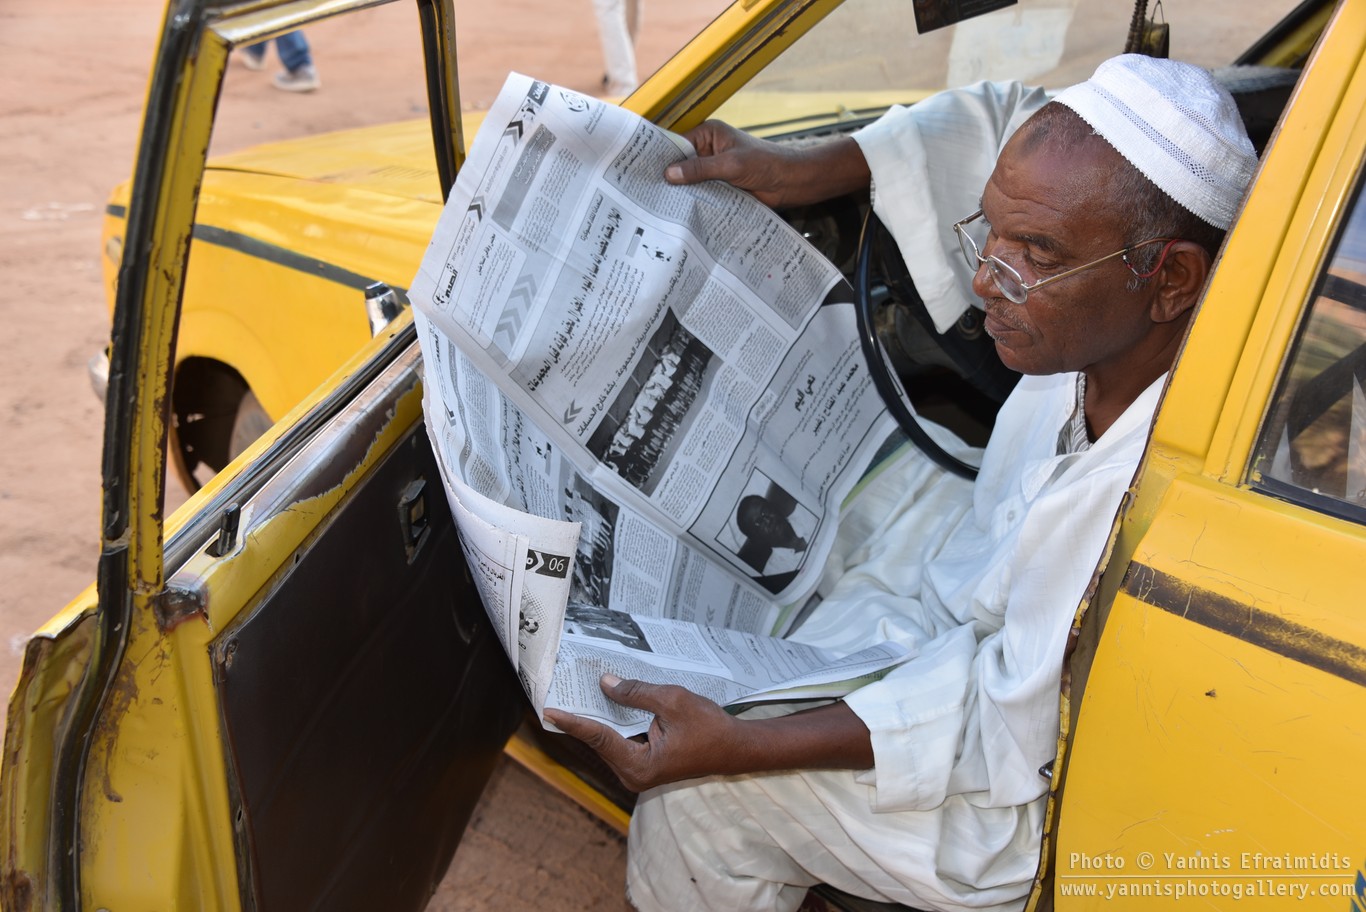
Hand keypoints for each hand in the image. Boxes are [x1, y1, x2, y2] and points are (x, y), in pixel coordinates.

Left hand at [543, 675, 874, 792]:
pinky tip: (607, 701)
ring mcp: (640, 769)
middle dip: (583, 716)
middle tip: (559, 694)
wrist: (738, 748)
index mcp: (638, 765)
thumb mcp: (674, 702)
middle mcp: (634, 773)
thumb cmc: (710, 729)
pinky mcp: (647, 762)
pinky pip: (624, 738)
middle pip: (601, 739)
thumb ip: (638, 693)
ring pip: (612, 739)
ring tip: (576, 693)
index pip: (599, 737)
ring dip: (599, 717)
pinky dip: (616, 721)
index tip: (550, 711)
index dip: (574, 721)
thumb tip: (607, 683)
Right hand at [664, 121, 870, 208]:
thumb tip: (669, 174)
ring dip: (680, 194)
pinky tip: (679, 215)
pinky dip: (693, 203)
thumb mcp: (731, 165)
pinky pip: (701, 195)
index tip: (641, 171)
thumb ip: (700, 170)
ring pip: (690, 182)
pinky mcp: (720, 188)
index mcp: (708, 135)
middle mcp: (708, 151)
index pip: (677, 144)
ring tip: (656, 207)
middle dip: (668, 178)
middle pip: (681, 164)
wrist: (792, 183)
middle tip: (644, 193)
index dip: (660, 157)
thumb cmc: (767, 164)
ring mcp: (714, 171)